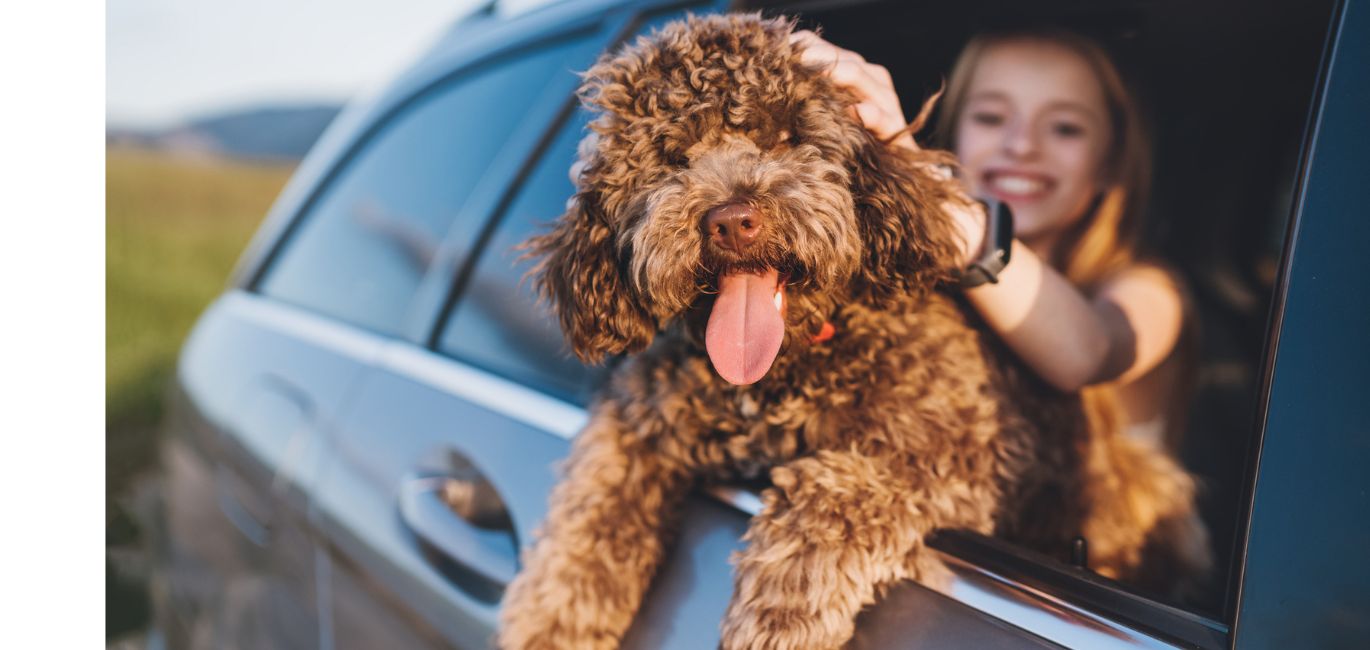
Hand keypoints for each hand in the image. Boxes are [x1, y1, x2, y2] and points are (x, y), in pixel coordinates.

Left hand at [789, 30, 982, 264]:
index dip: (811, 48)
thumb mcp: (818, 133)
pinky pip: (886, 119)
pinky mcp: (897, 134)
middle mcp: (871, 89)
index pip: (831, 55)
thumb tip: (769, 110)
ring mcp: (886, 108)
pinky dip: (872, 114)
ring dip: (845, 75)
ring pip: (868, 80)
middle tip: (798, 55)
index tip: (786, 47)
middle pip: (848, 62)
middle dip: (824, 56)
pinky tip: (857, 111)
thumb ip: (800, 117)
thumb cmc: (843, 159)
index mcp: (850, 84)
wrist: (890, 192)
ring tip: (823, 70)